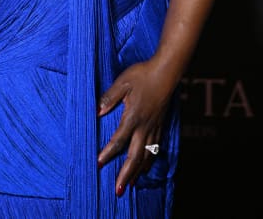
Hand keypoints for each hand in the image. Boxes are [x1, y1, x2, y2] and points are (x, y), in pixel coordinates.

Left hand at [97, 58, 171, 195]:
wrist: (166, 72)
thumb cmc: (143, 75)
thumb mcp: (122, 82)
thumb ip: (109, 98)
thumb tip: (96, 112)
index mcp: (133, 116)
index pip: (119, 140)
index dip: (108, 153)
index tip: (99, 163)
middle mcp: (145, 126)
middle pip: (135, 156)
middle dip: (126, 174)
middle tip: (118, 190)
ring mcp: (154, 127)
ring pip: (146, 156)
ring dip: (137, 172)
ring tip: (130, 185)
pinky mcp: (160, 126)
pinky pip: (155, 149)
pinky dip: (149, 161)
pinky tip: (146, 168)